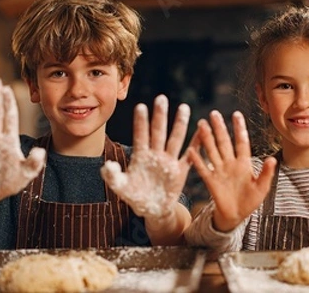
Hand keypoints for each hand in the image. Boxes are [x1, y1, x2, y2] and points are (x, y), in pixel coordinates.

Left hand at [101, 95, 190, 218]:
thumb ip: (113, 176)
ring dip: (179, 124)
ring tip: (184, 107)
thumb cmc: (135, 196)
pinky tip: (202, 132)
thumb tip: (106, 166)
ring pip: (175, 139)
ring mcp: (169, 161)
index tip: (140, 106)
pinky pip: (189, 156)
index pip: (140, 135)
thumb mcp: (121, 187)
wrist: (152, 209)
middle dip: (160, 116)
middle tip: (161, 98)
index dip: (141, 122)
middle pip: (158, 132)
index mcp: (141, 156)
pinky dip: (196, 145)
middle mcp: (155, 154)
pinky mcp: (180, 171)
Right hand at [188, 110, 276, 231]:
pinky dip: (197, 160)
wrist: (237, 214)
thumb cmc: (251, 200)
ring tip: (201, 124)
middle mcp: (230, 163)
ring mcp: (219, 171)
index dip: (239, 129)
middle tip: (213, 113)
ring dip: (207, 138)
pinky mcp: (211, 181)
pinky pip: (203, 168)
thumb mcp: (262, 187)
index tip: (236, 114)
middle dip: (219, 128)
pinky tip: (192, 149)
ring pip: (212, 151)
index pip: (241, 142)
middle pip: (224, 142)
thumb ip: (266, 173)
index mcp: (244, 163)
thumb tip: (272, 159)